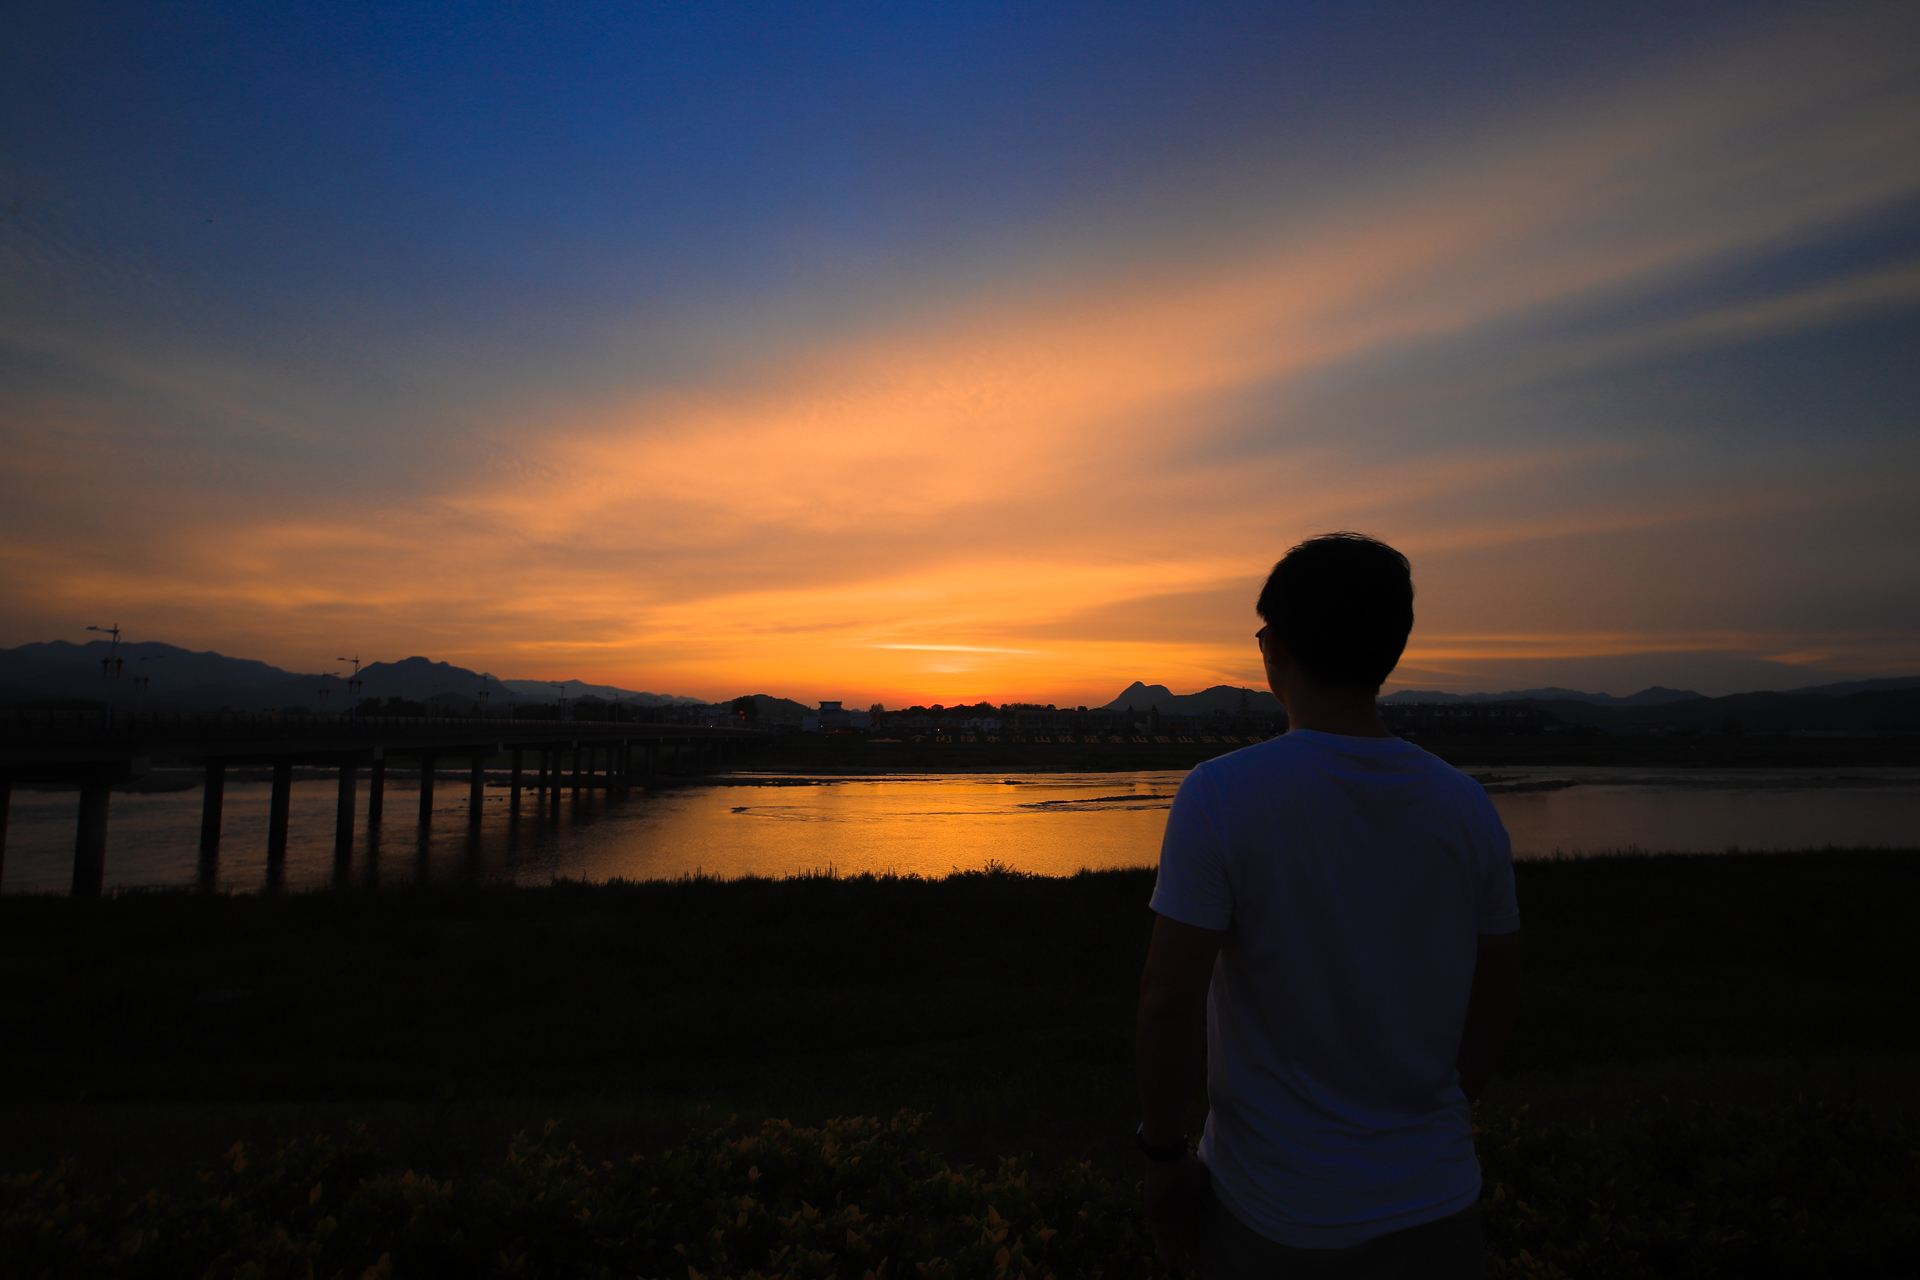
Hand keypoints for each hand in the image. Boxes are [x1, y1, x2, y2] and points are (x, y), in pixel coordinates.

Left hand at [1142, 1153, 1208, 1273]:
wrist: (1169, 1160)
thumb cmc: (1190, 1171)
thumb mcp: (1205, 1187)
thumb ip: (1210, 1200)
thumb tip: (1224, 1212)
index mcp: (1189, 1205)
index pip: (1195, 1229)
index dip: (1200, 1243)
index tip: (1208, 1258)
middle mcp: (1176, 1211)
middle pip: (1183, 1237)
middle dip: (1189, 1254)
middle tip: (1195, 1271)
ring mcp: (1164, 1213)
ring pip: (1171, 1239)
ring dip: (1177, 1255)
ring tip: (1184, 1272)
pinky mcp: (1152, 1214)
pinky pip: (1157, 1235)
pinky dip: (1162, 1248)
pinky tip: (1168, 1262)